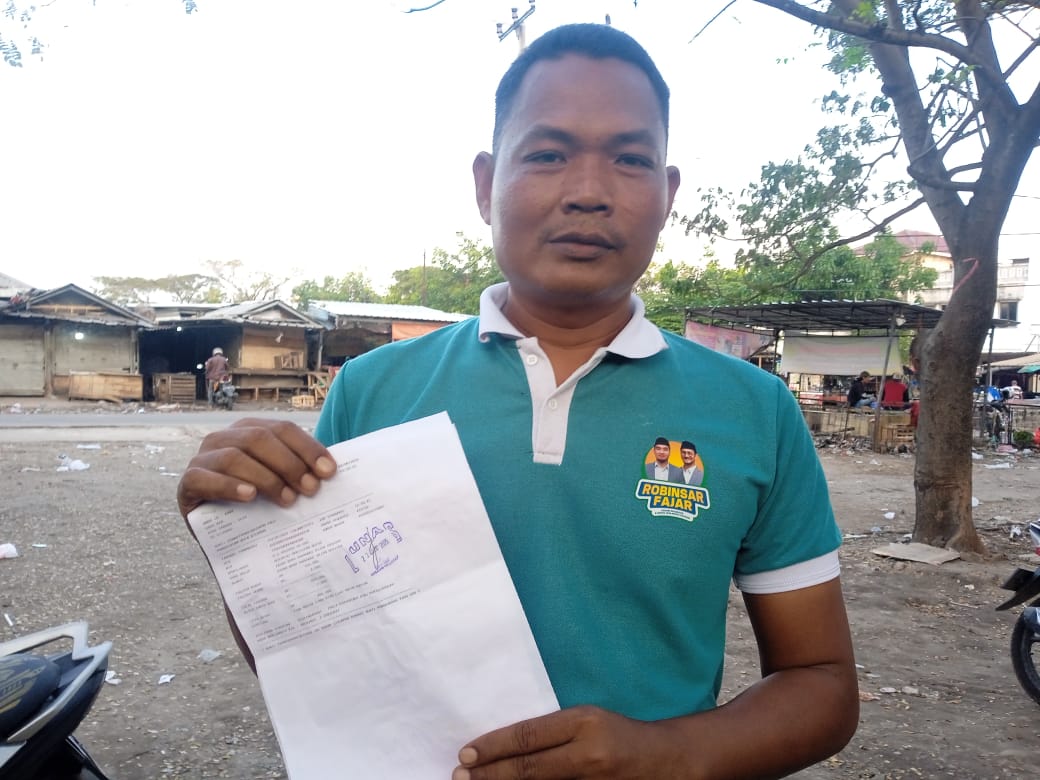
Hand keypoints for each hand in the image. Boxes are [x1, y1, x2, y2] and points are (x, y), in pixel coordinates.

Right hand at [177, 418, 336, 518]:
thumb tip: (332, 472)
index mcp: (250, 430)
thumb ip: (300, 472)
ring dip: (266, 477)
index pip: (283, 429)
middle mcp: (225, 437)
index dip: (308, 447)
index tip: (329, 471)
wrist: (222, 536)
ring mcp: (203, 457)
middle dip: (290, 463)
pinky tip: (250, 496)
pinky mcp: (188, 482)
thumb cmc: (258, 504)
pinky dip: (229, 486)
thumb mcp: (280, 483)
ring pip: (235, 457)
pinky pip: (205, 478)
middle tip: (311, 489)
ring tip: (287, 500)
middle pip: (260, 439)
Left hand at [452, 706, 665, 779]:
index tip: (466, 754)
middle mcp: (588, 753)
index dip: (493, 746)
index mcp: (584, 722)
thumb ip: (552, 731)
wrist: (668, 760)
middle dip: (489, 776)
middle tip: (460, 777)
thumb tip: (504, 747)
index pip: (528, 735)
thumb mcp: (588, 719)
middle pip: (528, 769)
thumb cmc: (620, 734)